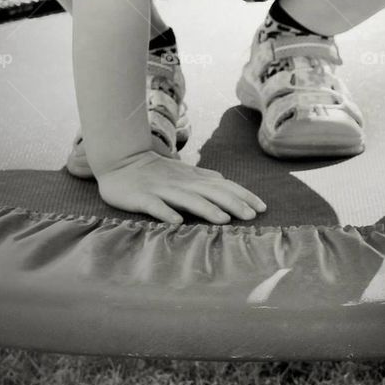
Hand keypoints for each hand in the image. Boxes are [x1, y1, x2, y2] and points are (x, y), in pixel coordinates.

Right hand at [96, 150, 266, 225]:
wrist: (121, 161)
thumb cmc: (155, 171)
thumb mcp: (183, 173)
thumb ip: (203, 179)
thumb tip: (226, 183)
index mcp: (193, 178)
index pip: (224, 185)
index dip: (243, 195)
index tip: (263, 208)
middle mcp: (182, 183)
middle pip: (212, 192)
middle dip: (233, 203)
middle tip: (252, 216)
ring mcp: (162, 189)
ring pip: (188, 199)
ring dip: (206, 209)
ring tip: (224, 221)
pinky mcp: (142, 197)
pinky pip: (155, 206)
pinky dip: (166, 213)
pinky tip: (176, 223)